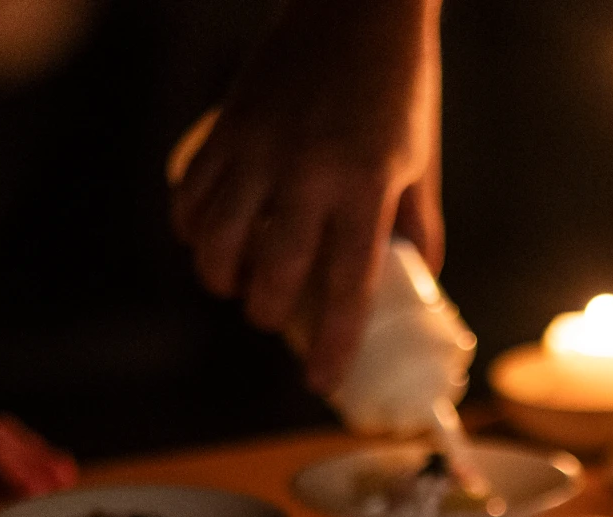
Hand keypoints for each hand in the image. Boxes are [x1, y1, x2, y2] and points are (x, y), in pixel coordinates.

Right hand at [170, 0, 442, 391]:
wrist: (358, 7)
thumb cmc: (399, 87)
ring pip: (216, 242)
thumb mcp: (421, 161)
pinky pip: (191, 196)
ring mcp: (259, 149)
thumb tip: (419, 284)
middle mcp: (308, 174)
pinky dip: (192, 229)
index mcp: (365, 188)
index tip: (320, 382)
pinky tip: (207, 239)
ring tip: (235, 284)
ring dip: (221, 277)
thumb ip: (418, 228)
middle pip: (272, 275)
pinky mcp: (226, 127)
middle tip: (272, 316)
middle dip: (267, 313)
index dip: (330, 344)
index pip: (345, 288)